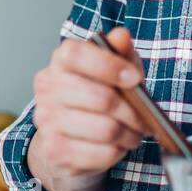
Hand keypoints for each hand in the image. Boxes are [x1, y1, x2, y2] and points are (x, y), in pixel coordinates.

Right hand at [27, 25, 148, 190]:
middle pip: (102, 99)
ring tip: (132, 132)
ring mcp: (47, 121)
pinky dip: (118, 152)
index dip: (110, 66)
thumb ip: (119, 52)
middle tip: (144, 118)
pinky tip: (116, 146)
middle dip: (134, 112)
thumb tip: (121, 37)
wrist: (65, 143)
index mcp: (60, 62)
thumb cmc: (94, 100)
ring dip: (130, 134)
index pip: (78, 55)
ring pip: (107, 129)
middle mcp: (48, 89)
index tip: (135, 78)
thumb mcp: (112, 72)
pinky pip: (103, 153)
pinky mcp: (55, 151)